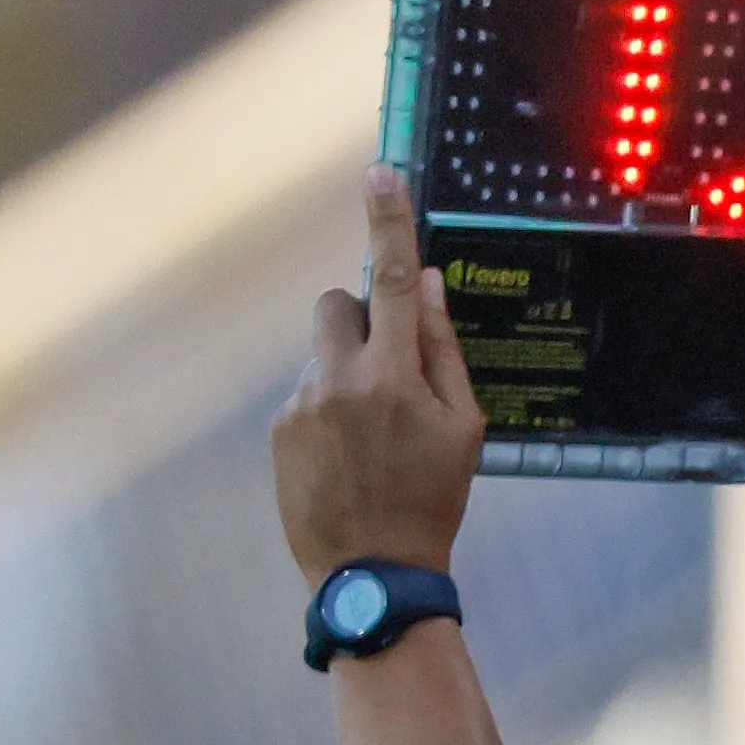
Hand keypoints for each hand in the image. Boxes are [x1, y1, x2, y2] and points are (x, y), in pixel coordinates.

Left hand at [273, 172, 484, 575]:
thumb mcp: (464, 430)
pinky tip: (348, 458)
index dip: (388, 223)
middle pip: (337, 304)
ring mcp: (301, 403)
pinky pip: (307, 391)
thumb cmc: (432, 500)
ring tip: (371, 435)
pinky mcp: (279, 428)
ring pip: (323, 352)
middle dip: (362, 321)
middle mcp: (339, 380)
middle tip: (391, 373)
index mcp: (393, 377)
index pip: (389, 279)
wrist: (372, 572)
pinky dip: (329, 409)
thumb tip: (425, 287)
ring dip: (348, 373)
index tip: (381, 173)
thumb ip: (443, 352)